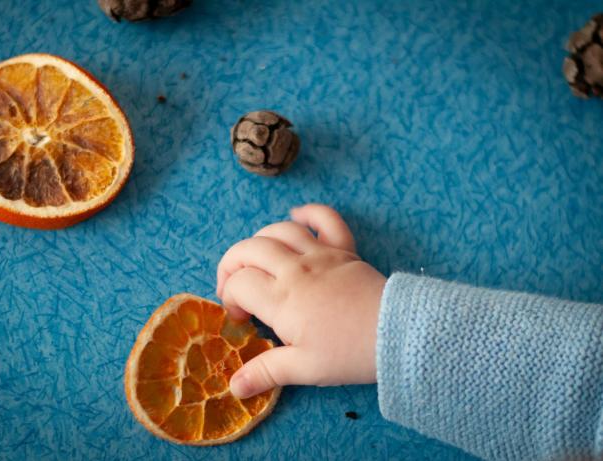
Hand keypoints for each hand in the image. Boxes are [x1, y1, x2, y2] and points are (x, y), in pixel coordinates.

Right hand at [216, 204, 385, 398]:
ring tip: (255, 259)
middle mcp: (295, 269)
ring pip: (279, 230)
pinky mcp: (343, 249)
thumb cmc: (348, 353)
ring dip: (259, 240)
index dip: (230, 298)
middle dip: (231, 264)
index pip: (239, 284)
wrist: (397, 334)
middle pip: (249, 249)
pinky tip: (297, 215)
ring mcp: (320, 254)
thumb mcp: (304, 368)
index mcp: (281, 298)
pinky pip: (326, 219)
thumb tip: (234, 387)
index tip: (241, 318)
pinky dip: (309, 212)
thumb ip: (266, 372)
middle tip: (232, 285)